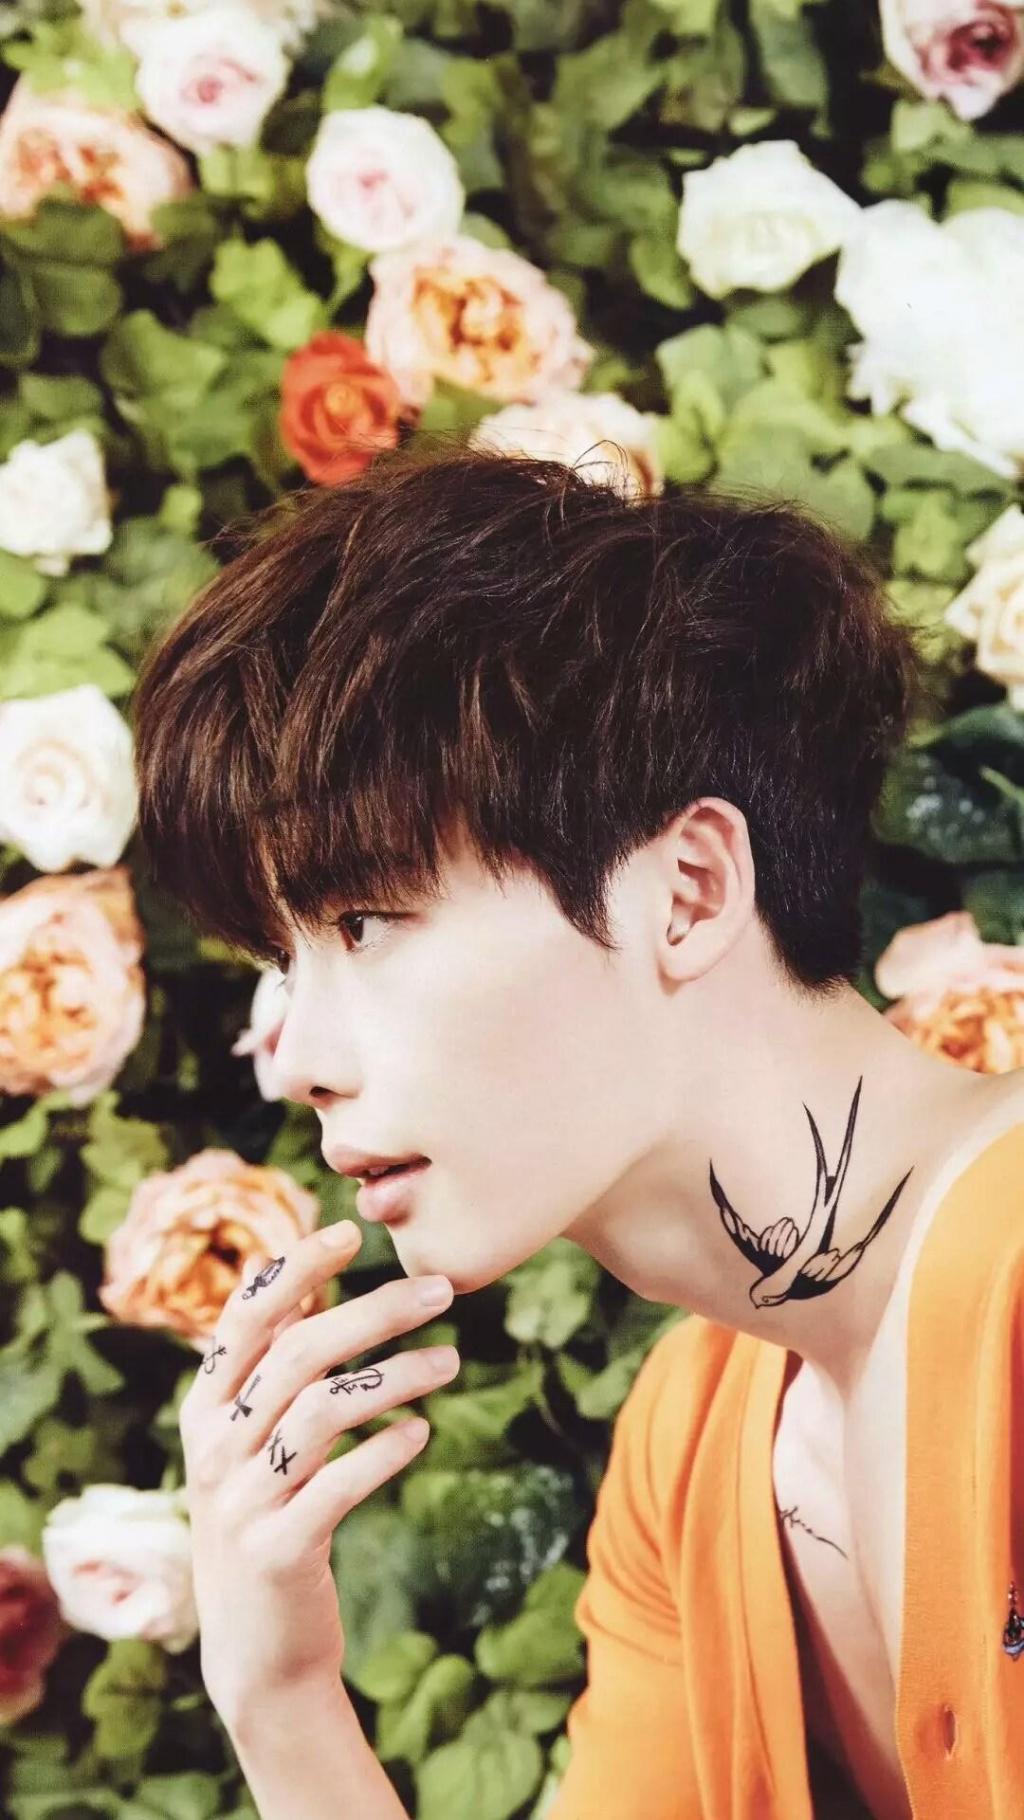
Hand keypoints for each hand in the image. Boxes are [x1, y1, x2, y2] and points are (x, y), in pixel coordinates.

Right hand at [178, 1221, 459, 1725]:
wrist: (257, 1652)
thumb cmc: (270, 1522)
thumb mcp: (252, 1447)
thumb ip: (274, 1373)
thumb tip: (317, 1285)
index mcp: (206, 1411)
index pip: (245, 1318)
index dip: (295, 1269)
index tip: (349, 1231)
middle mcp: (215, 1448)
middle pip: (299, 1354)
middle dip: (374, 1312)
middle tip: (441, 1291)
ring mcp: (243, 1500)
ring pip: (324, 1411)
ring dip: (396, 1377)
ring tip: (450, 1362)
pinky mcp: (279, 1550)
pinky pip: (339, 1484)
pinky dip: (384, 1451)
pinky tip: (421, 1433)